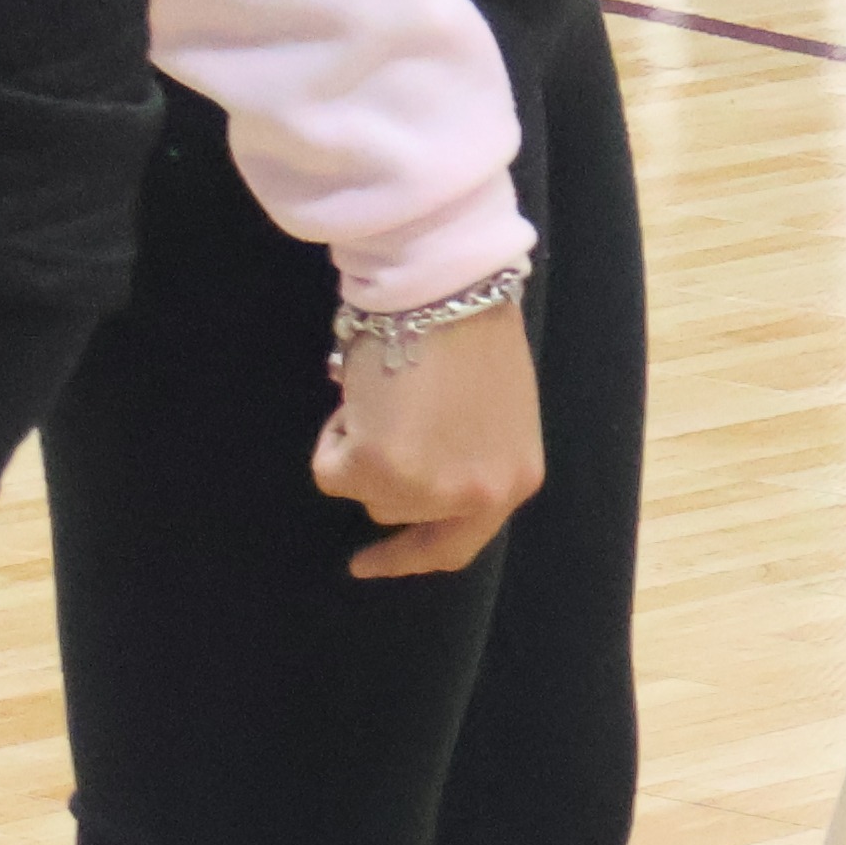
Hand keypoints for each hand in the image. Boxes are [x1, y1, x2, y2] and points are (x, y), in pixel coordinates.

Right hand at [316, 297, 543, 579]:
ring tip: (385, 391)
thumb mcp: (490, 410)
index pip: (456, 547)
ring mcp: (426, 491)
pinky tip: (360, 393)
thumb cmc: (469, 328)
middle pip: (402, 516)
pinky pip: (332, 471)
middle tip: (366, 443)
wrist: (444, 284)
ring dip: (363, 449)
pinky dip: (334, 436)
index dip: (411, 556)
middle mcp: (476, 497)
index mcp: (514, 479)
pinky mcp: (377, 470)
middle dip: (383, 478)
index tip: (371, 560)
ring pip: (367, 493)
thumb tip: (414, 467)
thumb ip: (465, 454)